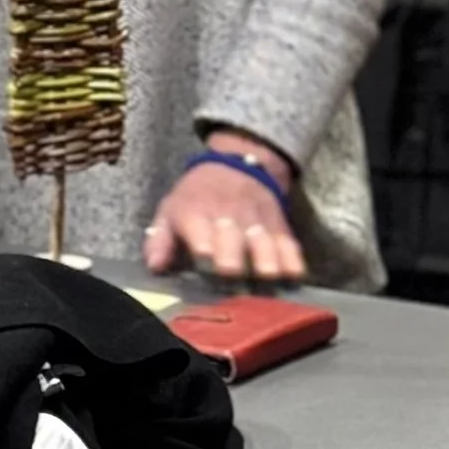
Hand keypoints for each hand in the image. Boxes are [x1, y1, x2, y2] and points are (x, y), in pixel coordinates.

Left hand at [145, 144, 304, 285]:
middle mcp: (229, 219)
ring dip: (266, 267)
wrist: (238, 166)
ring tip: (266, 282)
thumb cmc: (196, 196)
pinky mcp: (280, 227)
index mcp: (197, 215)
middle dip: (234, 266)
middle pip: (234, 247)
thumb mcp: (169, 210)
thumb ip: (160, 241)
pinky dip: (293, 263)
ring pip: (266, 248)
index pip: (201, 239)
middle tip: (234, 283)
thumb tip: (155, 267)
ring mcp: (258, 224)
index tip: (205, 271)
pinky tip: (293, 278)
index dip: (203, 258)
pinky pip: (290, 247)